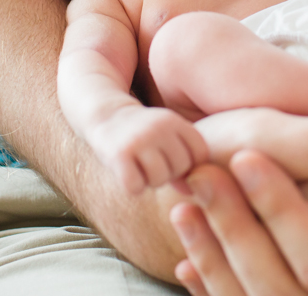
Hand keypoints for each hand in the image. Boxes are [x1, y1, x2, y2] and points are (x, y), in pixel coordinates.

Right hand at [89, 105, 208, 193]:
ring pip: (159, 179)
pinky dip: (132, 186)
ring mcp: (139, 139)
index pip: (201, 154)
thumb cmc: (144, 134)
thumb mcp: (168, 137)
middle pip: (180, 168)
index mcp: (175, 120)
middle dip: (169, 173)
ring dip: (150, 181)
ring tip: (141, 167)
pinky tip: (127, 172)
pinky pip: (136, 186)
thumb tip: (191, 191)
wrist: (106, 116)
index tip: (174, 160)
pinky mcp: (119, 154)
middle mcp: (159, 127)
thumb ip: (185, 161)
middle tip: (153, 164)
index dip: (191, 164)